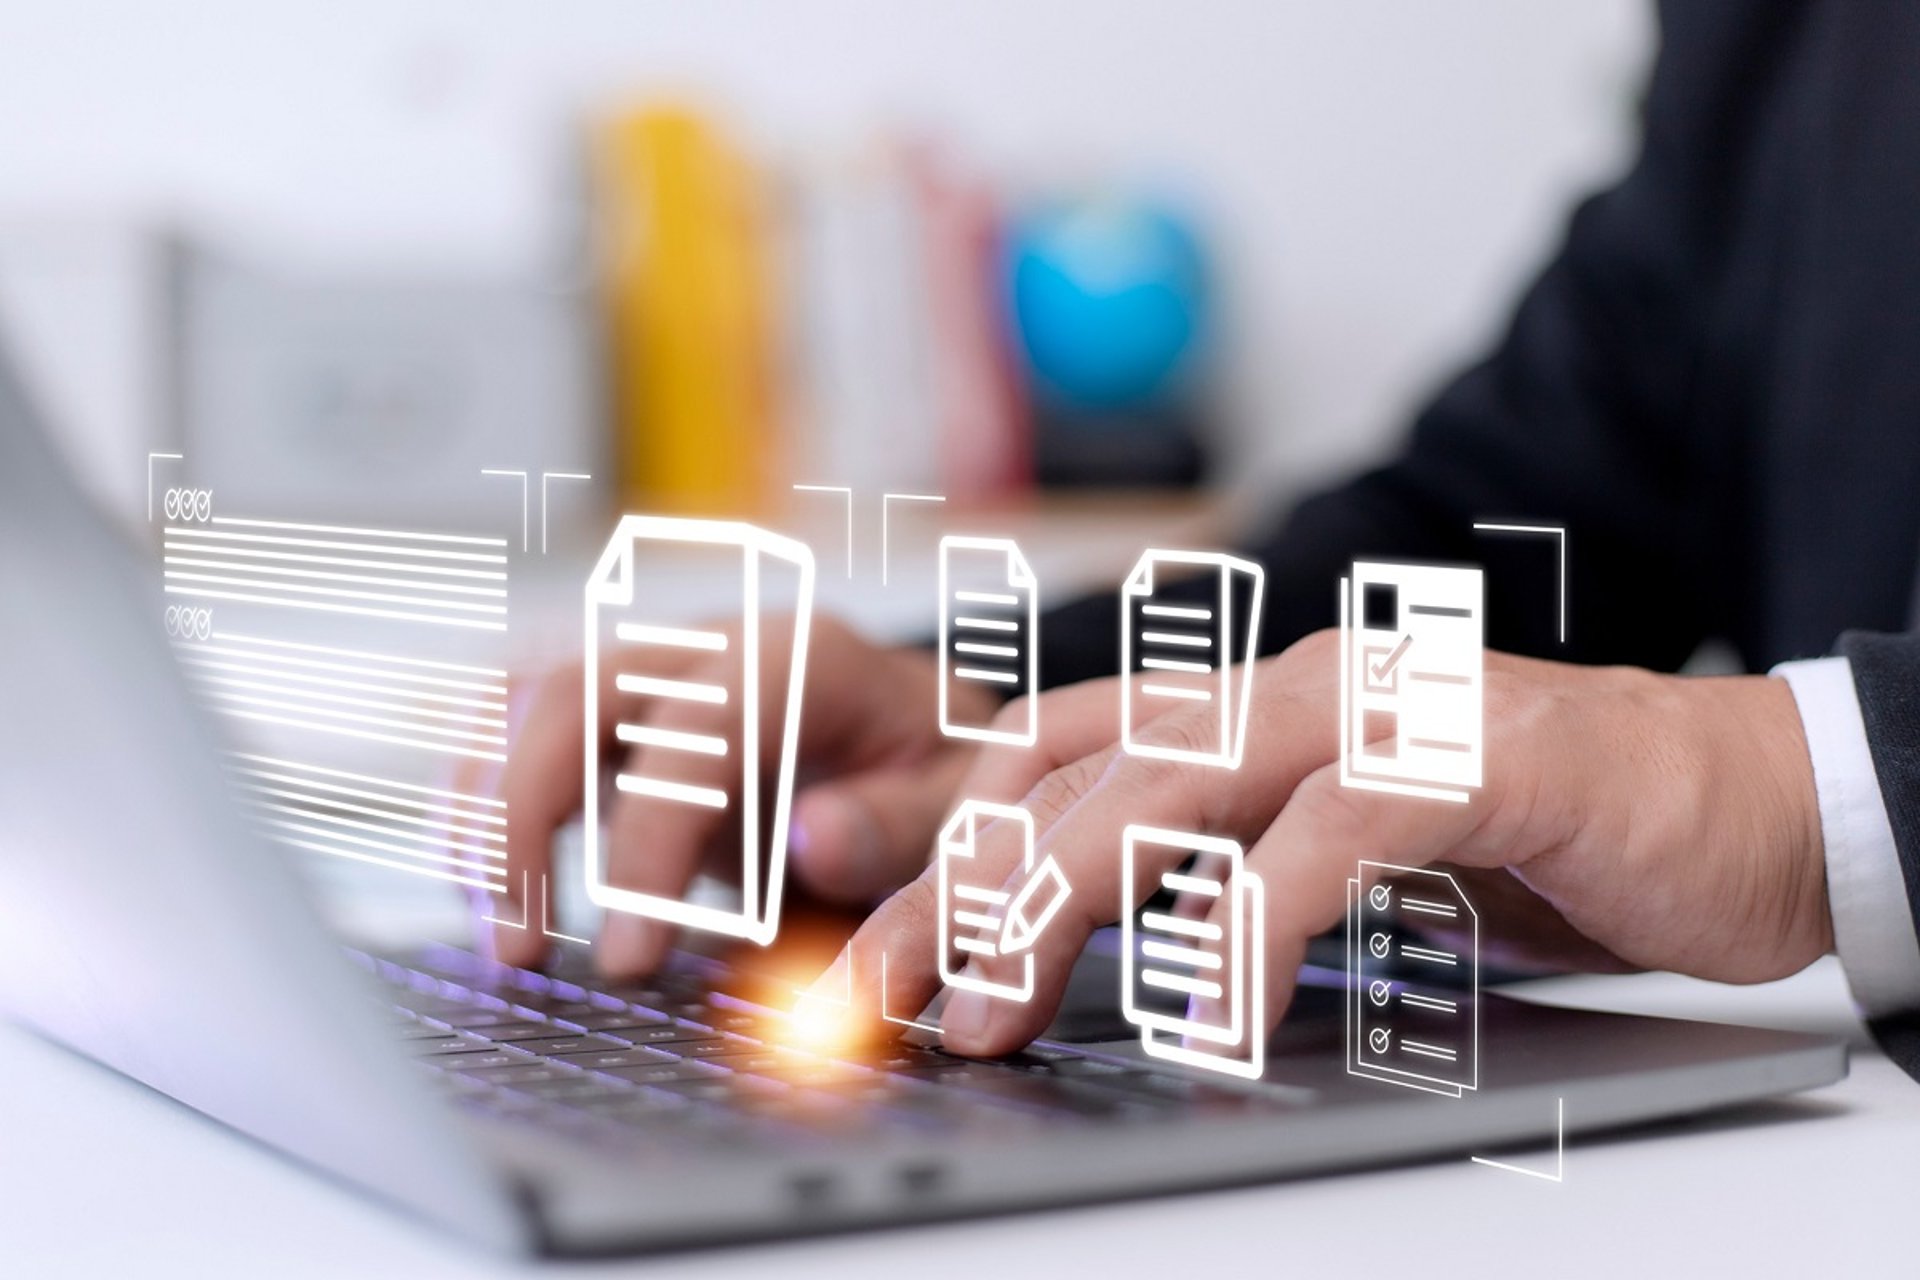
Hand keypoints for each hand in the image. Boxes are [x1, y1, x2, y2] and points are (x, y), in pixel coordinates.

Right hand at [482, 616, 996, 974]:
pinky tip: (486, 891)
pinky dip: (480, 801)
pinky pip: (515, 726)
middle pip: (574, 692)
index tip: (630, 963)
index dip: (648, 848)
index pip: (694, 737)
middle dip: (522, 817)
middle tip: (522, 951)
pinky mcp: (617, 710)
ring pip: (522, 699)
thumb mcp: (958, 808)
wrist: (925, 739)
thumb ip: (897, 826)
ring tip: (500, 937)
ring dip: (484, 812)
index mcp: (802, 660)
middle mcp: (712, 644)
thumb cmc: (941, 779)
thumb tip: (811, 839)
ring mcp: (655, 667)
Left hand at [815, 630, 1828, 1057]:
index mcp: (1250, 707)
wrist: (1737, 803)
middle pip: (1078, 772)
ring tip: (996, 1013)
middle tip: (893, 994)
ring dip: (1062, 905)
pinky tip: (1209, 1024)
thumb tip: (1096, 957)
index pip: (1056, 745)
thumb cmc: (1531, 841)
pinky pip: (1325, 843)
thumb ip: (1226, 876)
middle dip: (967, 887)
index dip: (953, 834)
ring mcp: (1375, 712)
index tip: (886, 938)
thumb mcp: (1338, 858)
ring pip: (1170, 786)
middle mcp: (1291, 690)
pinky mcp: (1468, 759)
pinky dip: (1251, 934)